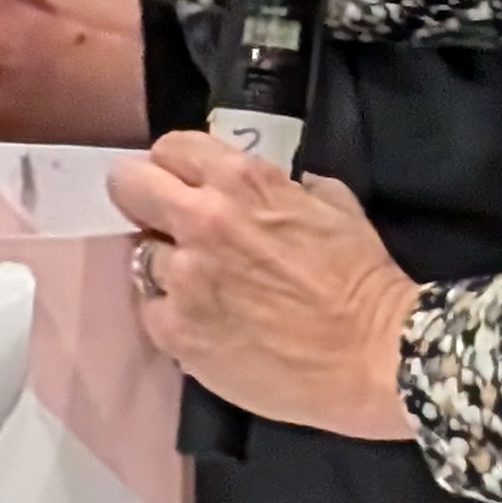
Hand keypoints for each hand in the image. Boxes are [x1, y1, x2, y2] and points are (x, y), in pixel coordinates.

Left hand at [106, 132, 421, 439]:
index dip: (173, 165)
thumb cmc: (362, 276)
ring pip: (140, 256)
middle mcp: (201, 221)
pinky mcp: (177, 333)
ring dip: (164, 265)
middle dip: (142, 198)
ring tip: (199, 286)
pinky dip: (171, 314)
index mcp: (241, 181)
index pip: (170, 148)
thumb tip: (273, 187)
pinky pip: (151, 312)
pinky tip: (202, 322)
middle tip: (163, 221)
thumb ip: (288, 186)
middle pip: (129, 187)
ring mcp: (183, 280)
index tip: (181, 183)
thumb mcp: (334, 203)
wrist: (373, 354)